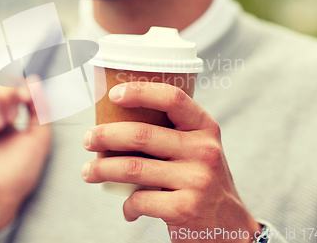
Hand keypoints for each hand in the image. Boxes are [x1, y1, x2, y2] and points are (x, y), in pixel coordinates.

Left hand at [81, 82, 260, 242]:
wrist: (228, 225)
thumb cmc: (200, 178)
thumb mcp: (197, 149)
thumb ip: (171, 133)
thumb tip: (116, 120)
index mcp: (204, 128)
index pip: (172, 98)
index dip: (140, 92)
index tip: (114, 95)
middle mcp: (204, 150)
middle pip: (142, 134)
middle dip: (105, 135)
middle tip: (88, 139)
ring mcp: (196, 180)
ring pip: (132, 167)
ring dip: (102, 169)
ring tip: (88, 172)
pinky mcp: (185, 208)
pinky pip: (139, 199)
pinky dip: (127, 204)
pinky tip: (127, 207)